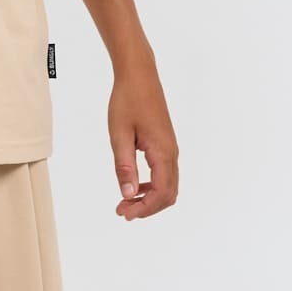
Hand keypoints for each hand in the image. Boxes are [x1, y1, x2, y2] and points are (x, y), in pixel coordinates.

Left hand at [108, 61, 177, 219]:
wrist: (139, 76)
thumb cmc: (128, 101)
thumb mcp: (119, 135)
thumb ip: (124, 166)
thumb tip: (127, 194)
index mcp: (162, 153)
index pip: (160, 193)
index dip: (144, 209)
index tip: (124, 213)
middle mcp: (172, 153)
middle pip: (168, 194)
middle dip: (147, 208)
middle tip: (122, 211)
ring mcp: (170, 149)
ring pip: (168, 186)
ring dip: (149, 198)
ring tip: (125, 202)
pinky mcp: (165, 144)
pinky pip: (164, 174)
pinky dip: (151, 186)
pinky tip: (133, 185)